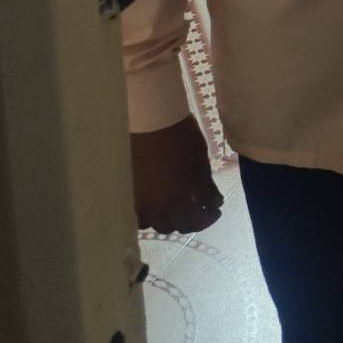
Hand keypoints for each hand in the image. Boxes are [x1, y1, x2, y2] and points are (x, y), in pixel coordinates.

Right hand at [131, 114, 222, 234]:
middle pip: (172, 226)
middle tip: (198, 207)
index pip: (193, 222)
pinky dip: (148, 213)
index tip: (215, 210)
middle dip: (188, 220)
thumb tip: (215, 203)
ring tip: (176, 205)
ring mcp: (137, 200)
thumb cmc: (180, 135)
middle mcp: (154, 206)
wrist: (150, 117)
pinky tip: (157, 202)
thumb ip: (206, 187)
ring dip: (166, 219)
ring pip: (152, 223)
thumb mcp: (200, 161)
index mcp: (176, 199)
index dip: (207, 218)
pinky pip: (137, 213)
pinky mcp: (126, 191)